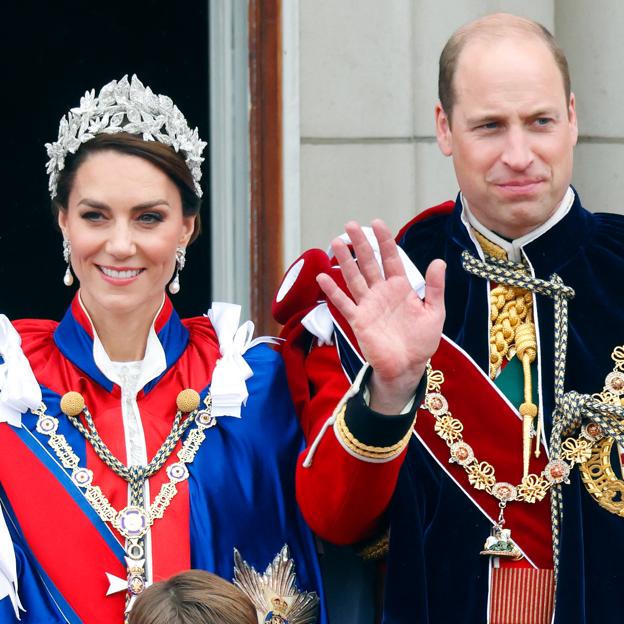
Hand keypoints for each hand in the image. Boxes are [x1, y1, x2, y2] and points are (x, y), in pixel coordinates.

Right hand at [317, 219, 444, 413]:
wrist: (408, 367)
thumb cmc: (422, 341)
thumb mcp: (434, 312)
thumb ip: (434, 287)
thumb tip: (439, 261)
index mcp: (401, 288)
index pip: (391, 259)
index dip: (384, 241)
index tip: (377, 224)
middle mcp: (382, 292)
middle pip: (369, 263)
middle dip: (360, 244)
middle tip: (350, 225)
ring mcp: (368, 305)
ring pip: (354, 278)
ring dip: (345, 261)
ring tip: (335, 242)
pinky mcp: (358, 320)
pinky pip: (344, 303)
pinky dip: (333, 291)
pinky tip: (323, 277)